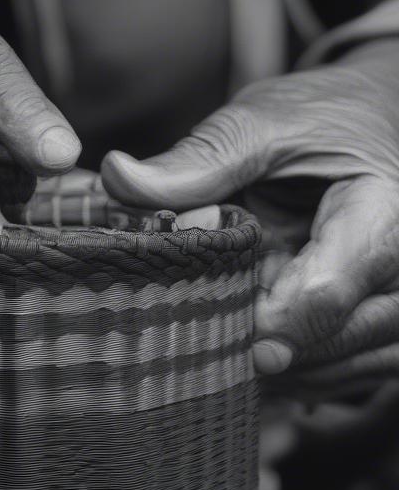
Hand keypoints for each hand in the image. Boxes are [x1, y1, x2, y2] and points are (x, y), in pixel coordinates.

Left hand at [100, 44, 398, 390]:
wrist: (375, 120)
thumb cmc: (323, 117)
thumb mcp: (261, 122)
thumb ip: (198, 160)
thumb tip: (118, 176)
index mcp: (383, 213)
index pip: (326, 294)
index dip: (261, 326)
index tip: (209, 335)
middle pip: (336, 341)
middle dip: (262, 350)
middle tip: (195, 345)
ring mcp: (398, 301)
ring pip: (345, 367)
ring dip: (280, 371)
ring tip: (216, 348)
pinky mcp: (383, 322)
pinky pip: (348, 371)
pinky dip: (298, 372)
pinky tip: (249, 354)